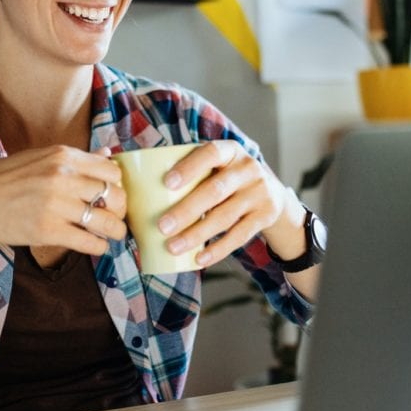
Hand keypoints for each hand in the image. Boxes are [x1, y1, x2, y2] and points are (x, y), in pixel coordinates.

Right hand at [0, 145, 127, 255]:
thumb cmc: (3, 180)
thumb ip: (75, 158)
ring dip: (114, 232)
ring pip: (108, 222)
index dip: (116, 185)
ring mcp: (57, 205)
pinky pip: (90, 243)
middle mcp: (63, 177)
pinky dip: (98, 247)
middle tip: (113, 217)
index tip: (110, 195)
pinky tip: (93, 245)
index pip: (112, 170)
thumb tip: (108, 155)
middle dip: (119, 210)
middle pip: (116, 195)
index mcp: (62, 155)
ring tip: (110, 235)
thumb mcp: (39, 158)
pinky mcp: (48, 231)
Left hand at [155, 141, 301, 266]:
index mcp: (230, 151)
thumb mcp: (216, 166)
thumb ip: (189, 169)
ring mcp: (260, 193)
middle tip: (162, 226)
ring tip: (173, 246)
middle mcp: (249, 169)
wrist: (272, 193)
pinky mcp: (265, 216)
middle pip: (215, 190)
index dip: (189, 167)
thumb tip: (137, 188)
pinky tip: (199, 259)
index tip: (166, 183)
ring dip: (197, 234)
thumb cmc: (226, 178)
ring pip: (225, 216)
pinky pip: (240, 236)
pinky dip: (218, 250)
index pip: (210, 153)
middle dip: (187, 210)